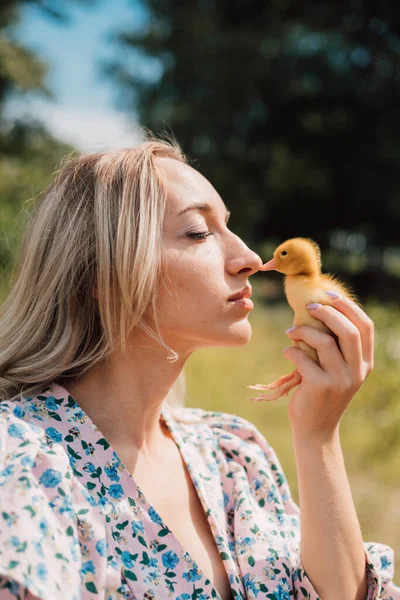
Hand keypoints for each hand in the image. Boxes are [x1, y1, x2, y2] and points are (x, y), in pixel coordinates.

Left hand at [283, 297, 373, 440]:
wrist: (316, 429)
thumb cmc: (322, 392)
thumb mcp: (338, 370)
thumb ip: (337, 347)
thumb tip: (321, 309)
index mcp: (365, 364)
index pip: (365, 326)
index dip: (348, 307)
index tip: (329, 296)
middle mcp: (357, 372)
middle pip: (348, 331)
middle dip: (327, 313)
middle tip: (309, 307)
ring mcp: (340, 381)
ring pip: (325, 342)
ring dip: (303, 331)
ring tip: (291, 332)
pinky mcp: (321, 387)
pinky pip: (303, 358)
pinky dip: (291, 350)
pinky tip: (287, 352)